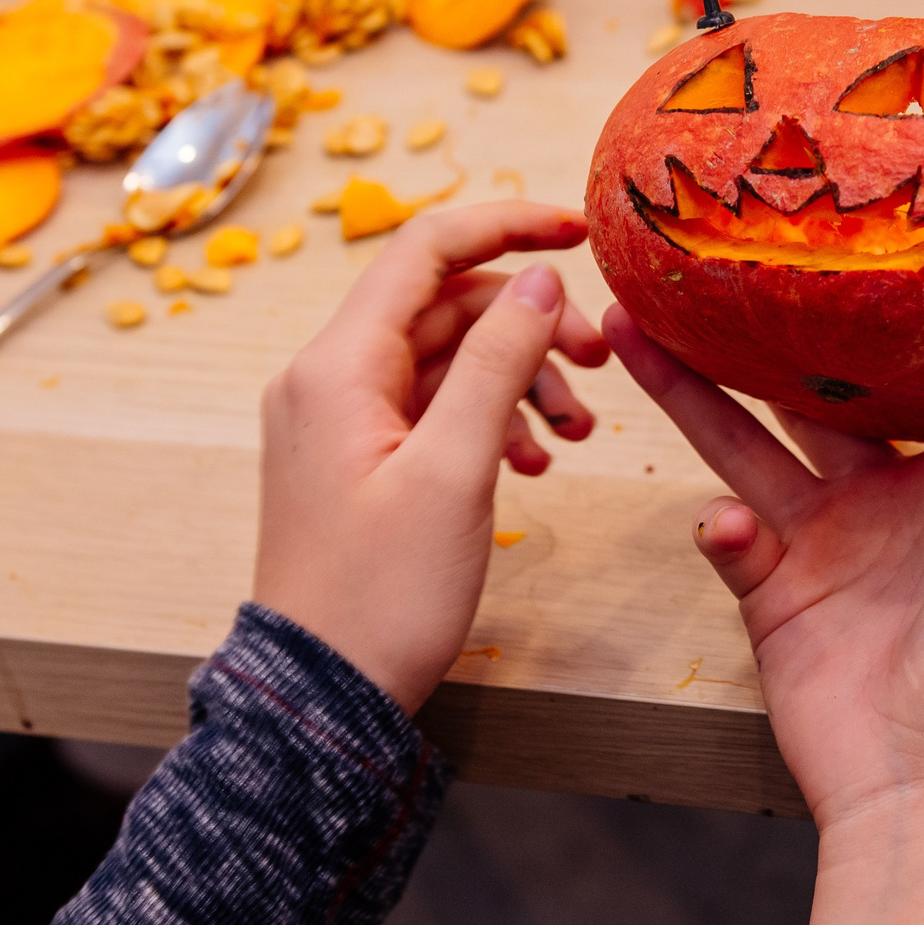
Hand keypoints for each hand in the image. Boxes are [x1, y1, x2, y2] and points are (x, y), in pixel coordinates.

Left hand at [255, 202, 606, 712]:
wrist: (323, 698)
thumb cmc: (380, 596)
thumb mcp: (455, 471)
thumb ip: (498, 363)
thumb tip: (539, 280)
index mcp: (336, 367)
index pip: (425, 249)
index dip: (507, 226)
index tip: (579, 232)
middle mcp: (327, 380)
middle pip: (445, 306)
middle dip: (529, 325)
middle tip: (599, 364)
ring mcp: (339, 422)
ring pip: (447, 360)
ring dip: (519, 379)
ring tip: (573, 434)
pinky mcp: (358, 461)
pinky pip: (434, 409)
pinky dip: (490, 419)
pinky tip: (532, 462)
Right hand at [603, 283, 923, 828]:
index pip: (917, 356)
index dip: (878, 291)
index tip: (840, 209)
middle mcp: (892, 490)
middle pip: (808, 389)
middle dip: (755, 329)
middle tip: (697, 255)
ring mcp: (827, 539)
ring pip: (745, 444)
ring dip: (692, 395)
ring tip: (631, 328)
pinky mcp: (774, 593)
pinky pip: (730, 536)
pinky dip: (718, 527)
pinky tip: (721, 527)